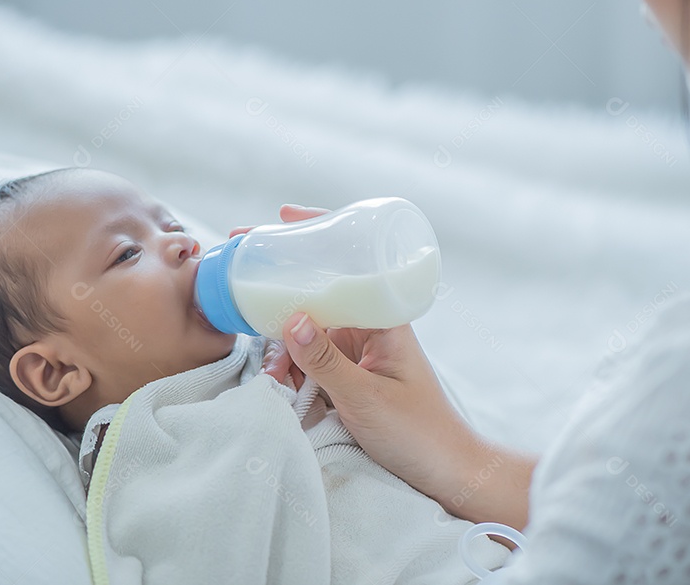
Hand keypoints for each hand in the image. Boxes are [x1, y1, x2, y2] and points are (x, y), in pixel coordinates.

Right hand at [248, 204, 535, 528]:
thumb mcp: (364, 397)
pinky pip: (311, 360)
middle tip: (241, 280)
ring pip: (308, 331)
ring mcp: (360, 350)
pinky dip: (293, 370)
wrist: (447, 472)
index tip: (281, 218)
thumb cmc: (419, 432)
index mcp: (386, 318)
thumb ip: (324, 360)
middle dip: (283, 293)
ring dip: (284, 349)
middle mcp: (372, 326)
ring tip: (274, 379)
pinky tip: (281, 388)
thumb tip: (291, 316)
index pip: (351, 262)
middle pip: (320, 293)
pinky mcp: (351, 375)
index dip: (317, 234)